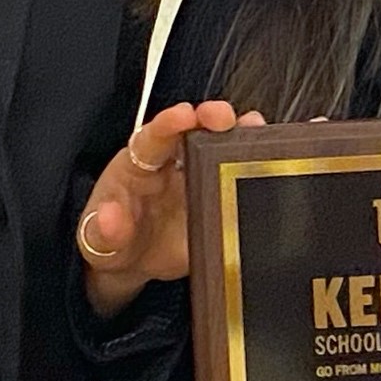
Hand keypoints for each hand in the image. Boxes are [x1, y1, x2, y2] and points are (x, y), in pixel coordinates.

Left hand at [76, 101, 261, 318]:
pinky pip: (242, 181)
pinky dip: (262, 165)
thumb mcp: (98, 239)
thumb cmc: (112, 241)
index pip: (155, 136)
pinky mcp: (221, 200)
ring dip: (243, 136)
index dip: (170, 122)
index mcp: (140, 163)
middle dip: (212, 118)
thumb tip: (110, 218)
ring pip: (224, 149)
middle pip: (195, 131)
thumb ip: (103, 230)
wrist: (133, 265)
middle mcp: (174, 163)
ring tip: (259, 130)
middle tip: (225, 117)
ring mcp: (200, 180)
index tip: (185, 114)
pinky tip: (282, 157)